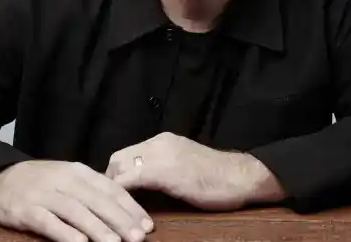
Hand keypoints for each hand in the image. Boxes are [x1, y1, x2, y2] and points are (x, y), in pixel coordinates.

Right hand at [0, 160, 153, 241]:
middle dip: (121, 220)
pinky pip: (49, 223)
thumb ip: (93, 191)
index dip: (131, 207)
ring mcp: (45, 195)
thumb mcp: (69, 178)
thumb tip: (125, 210)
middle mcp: (65, 181)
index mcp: (79, 172)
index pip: (111, 189)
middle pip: (98, 201)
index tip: (147, 225)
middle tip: (139, 237)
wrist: (0, 178)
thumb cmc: (42, 181)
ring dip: (98, 229)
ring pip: (77, 212)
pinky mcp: (27, 210)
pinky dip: (65, 233)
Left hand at [105, 132, 285, 210]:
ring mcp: (159, 156)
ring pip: (120, 169)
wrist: (240, 176)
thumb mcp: (184, 163)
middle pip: (117, 159)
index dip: (116, 173)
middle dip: (109, 181)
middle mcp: (157, 143)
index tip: (112, 191)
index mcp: (162, 141)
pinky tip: (124, 210)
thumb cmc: (218, 176)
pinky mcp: (162, 172)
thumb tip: (145, 181)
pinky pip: (130, 182)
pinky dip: (122, 196)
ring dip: (113, 189)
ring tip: (113, 210)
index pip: (126, 153)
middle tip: (110, 204)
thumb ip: (164, 166)